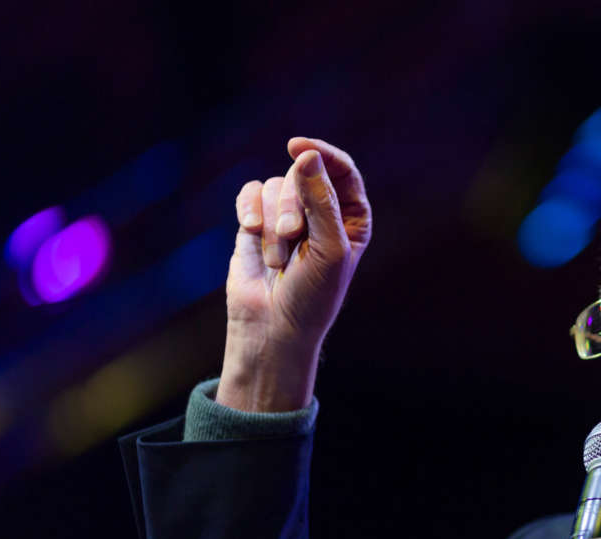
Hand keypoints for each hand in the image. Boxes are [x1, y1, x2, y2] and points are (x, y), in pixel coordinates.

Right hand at [217, 137, 371, 411]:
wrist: (273, 328)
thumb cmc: (313, 296)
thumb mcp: (329, 249)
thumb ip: (321, 201)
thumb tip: (306, 156)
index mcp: (351, 218)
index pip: (342, 170)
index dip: (323, 155)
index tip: (299, 148)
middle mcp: (321, 212)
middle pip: (303, 176)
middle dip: (294, 205)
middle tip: (293, 237)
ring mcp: (287, 216)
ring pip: (275, 186)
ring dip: (273, 222)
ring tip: (278, 259)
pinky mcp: (256, 223)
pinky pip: (250, 194)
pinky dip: (248, 211)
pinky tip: (250, 232)